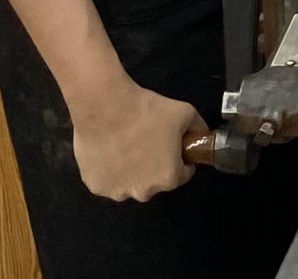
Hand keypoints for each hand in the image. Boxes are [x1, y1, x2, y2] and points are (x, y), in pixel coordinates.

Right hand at [68, 73, 205, 201]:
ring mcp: (117, 191)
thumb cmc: (146, 111)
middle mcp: (143, 192)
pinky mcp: (95, 186)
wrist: (106, 106)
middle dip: (156, 166)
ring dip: (132, 171)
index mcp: (168, 178)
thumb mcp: (186, 113)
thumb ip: (199, 129)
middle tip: (149, 143)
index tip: (173, 147)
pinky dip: (111, 171)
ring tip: (128, 146)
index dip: (180, 159)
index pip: (182, 174)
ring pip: (131, 183)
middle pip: (156, 181)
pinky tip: (111, 151)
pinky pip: (109, 181)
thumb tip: (203, 136)